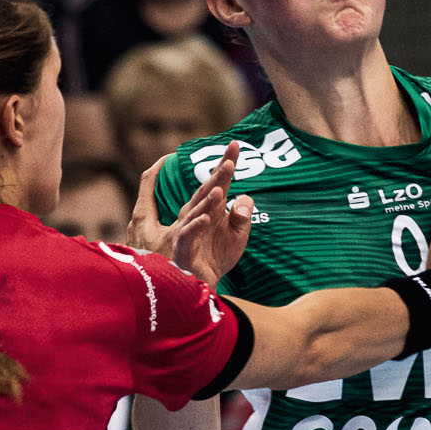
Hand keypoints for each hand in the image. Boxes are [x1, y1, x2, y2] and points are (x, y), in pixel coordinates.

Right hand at [128, 144, 252, 286]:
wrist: (202, 286)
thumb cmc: (217, 257)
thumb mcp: (237, 237)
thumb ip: (243, 218)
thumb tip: (246, 197)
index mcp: (212, 209)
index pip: (220, 182)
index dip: (226, 163)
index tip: (236, 143)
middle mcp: (198, 215)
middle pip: (208, 191)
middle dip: (219, 175)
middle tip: (230, 159)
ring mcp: (189, 230)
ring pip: (198, 211)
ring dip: (208, 199)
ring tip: (221, 188)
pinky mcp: (184, 249)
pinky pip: (189, 235)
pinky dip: (196, 226)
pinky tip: (207, 218)